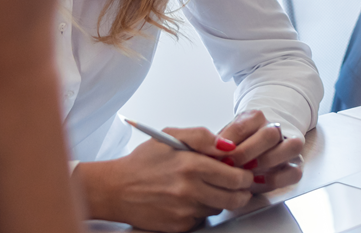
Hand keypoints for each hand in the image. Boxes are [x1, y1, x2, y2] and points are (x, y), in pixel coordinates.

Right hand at [75, 126, 254, 231]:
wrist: (116, 189)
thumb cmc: (143, 162)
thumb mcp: (171, 136)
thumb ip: (202, 136)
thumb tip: (228, 146)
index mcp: (191, 164)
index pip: (236, 176)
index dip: (244, 175)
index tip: (242, 173)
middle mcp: (189, 189)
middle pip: (234, 197)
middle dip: (240, 191)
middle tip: (236, 186)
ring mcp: (185, 210)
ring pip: (219, 208)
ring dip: (219, 200)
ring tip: (204, 188)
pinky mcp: (179, 225)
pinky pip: (202, 219)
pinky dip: (200, 210)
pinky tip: (187, 200)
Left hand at [218, 110, 304, 192]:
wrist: (243, 159)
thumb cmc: (231, 149)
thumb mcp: (221, 142)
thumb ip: (216, 144)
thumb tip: (211, 150)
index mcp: (254, 118)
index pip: (245, 124)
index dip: (231, 141)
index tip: (219, 154)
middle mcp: (274, 129)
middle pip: (271, 134)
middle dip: (248, 152)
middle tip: (232, 164)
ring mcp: (286, 147)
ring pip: (292, 146)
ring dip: (267, 161)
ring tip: (248, 172)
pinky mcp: (294, 166)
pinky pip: (295, 171)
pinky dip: (278, 178)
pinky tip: (260, 181)